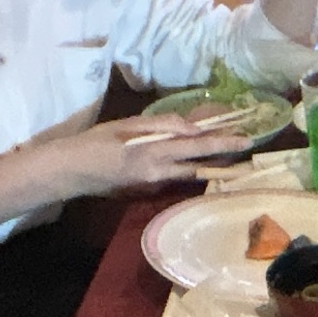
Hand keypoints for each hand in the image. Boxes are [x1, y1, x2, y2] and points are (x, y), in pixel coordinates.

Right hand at [46, 116, 252, 196]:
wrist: (71, 172)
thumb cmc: (96, 142)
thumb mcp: (128, 125)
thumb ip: (161, 125)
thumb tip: (191, 127)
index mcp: (153, 152)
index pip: (196, 146)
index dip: (222, 143)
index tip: (245, 139)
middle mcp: (158, 173)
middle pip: (199, 165)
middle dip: (224, 158)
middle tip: (247, 149)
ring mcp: (153, 185)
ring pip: (189, 174)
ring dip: (209, 164)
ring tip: (229, 156)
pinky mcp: (146, 191)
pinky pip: (174, 178)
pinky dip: (188, 168)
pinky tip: (197, 162)